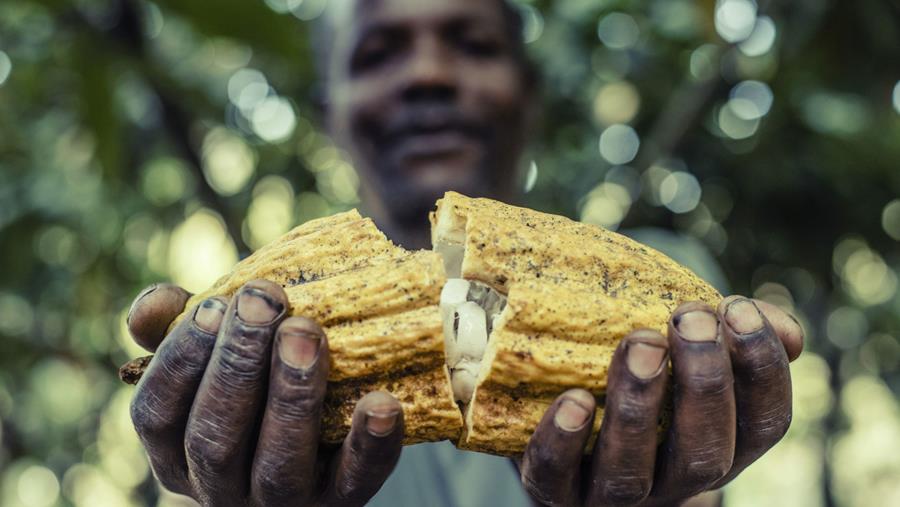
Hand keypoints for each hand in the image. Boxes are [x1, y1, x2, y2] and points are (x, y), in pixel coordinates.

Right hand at [126, 280, 403, 506]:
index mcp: (176, 452)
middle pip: (215, 439)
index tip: (213, 305)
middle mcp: (219, 488)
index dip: (180, 360)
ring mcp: (281, 503)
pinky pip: (356, 479)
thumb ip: (180, 326)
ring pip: (277, 466)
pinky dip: (369, 443)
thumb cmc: (254, 382)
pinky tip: (382, 400)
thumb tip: (155, 304)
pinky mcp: (342, 502)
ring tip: (306, 331)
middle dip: (237, 364)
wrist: (324, 438)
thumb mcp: (213, 355)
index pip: (157, 414)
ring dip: (290, 395)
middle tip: (265, 301)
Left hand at [520, 296, 803, 505]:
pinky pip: (557, 478)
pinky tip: (572, 399)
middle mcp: (674, 481)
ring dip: (639, 406)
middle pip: (704, 453)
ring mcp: (612, 495)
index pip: (766, 423)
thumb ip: (731, 336)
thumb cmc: (641, 377)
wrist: (559, 424)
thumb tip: (791, 332)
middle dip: (703, 383)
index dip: (761, 368)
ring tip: (640, 344)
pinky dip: (564, 441)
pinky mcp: (555, 493)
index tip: (737, 308)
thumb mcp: (687, 355)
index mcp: (722, 446)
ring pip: (632, 471)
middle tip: (689, 319)